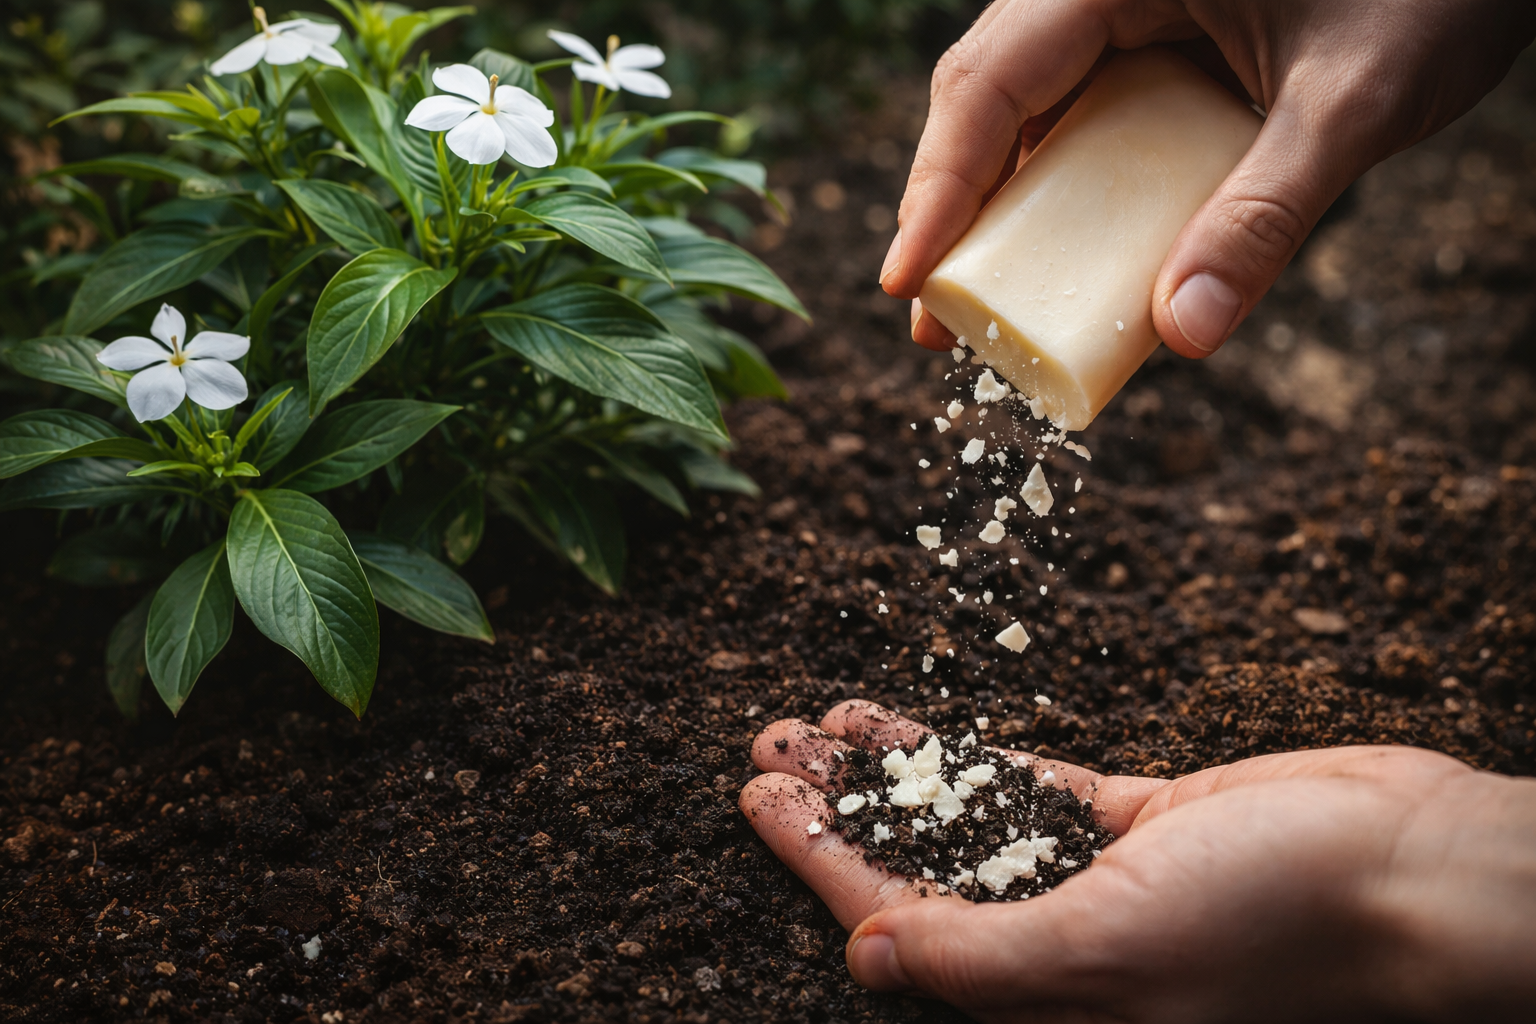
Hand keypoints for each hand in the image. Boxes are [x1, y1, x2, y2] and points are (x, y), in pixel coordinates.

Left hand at [740, 699, 1535, 1021]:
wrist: (1410, 871)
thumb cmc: (1276, 927)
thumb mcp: (1108, 951)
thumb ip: (981, 959)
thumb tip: (861, 959)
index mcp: (1042, 992)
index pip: (893, 924)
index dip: (817, 862)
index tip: (758, 800)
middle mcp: (1054, 942)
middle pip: (908, 869)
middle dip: (834, 810)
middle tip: (765, 746)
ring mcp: (1092, 879)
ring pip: (953, 821)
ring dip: (883, 773)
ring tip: (811, 724)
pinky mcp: (1134, 823)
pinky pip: (1022, 785)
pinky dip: (958, 753)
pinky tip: (898, 719)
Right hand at [884, 0, 1535, 355]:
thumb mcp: (1354, 102)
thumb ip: (1268, 215)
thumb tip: (1185, 337)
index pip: (991, 79)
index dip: (937, 186)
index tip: (908, 284)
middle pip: (989, 99)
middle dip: (953, 213)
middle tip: (932, 320)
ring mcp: (1133, 11)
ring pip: (1032, 112)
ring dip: (1001, 211)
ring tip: (980, 308)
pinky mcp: (1165, 41)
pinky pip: (1091, 119)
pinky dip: (1068, 194)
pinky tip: (1064, 260)